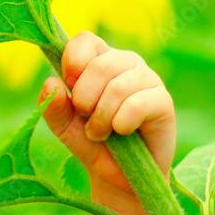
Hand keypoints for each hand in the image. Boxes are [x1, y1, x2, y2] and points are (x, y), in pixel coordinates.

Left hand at [38, 31, 175, 202]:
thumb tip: (51, 82)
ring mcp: (147, 79)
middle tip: (85, 117)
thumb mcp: (62, 125)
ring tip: (99, 133)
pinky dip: (121, 123)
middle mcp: (125, 62)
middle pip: (99, 65)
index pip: (85, 40)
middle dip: (84, 98)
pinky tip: (122, 132)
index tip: (69, 86)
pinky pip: (137, 104)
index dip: (72, 62)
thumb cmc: (89, 141)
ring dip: (101, 118)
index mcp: (98, 59)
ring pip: (117, 87)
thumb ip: (52, 104)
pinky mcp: (163, 101)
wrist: (118, 174)